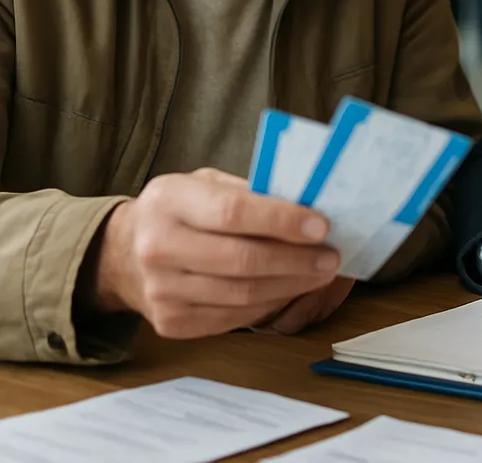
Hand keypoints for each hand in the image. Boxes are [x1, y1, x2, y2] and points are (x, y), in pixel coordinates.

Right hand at [87, 169, 339, 338]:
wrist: (124, 253)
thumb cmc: (182, 210)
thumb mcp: (205, 183)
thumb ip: (249, 191)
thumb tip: (309, 204)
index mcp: (169, 200)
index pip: (233, 212)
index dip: (281, 220)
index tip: (321, 225)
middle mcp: (158, 246)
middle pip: (241, 260)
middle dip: (296, 260)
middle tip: (332, 256)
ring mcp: (161, 290)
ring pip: (241, 294)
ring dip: (291, 285)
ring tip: (321, 272)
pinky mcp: (170, 323)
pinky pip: (232, 317)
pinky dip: (270, 304)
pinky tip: (291, 289)